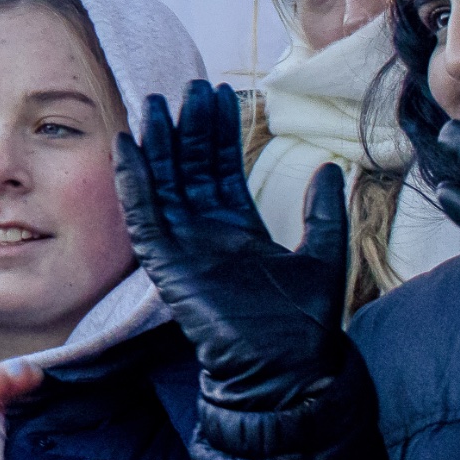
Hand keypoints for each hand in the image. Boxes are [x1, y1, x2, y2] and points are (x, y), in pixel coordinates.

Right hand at [114, 82, 349, 410]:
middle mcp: (206, 233)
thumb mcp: (325, 257)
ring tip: (158, 102)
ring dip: (158, 143)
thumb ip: (324, 213)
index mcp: (239, 230)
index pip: (222, 170)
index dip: (220, 133)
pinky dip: (134, 179)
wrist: (286, 371)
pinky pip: (143, 213)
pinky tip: (130, 145)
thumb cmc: (305, 327)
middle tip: (192, 87)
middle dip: (189, 128)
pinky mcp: (164, 261)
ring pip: (163, 183)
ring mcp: (183, 246)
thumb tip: (329, 167)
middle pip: (190, 168)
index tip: (222, 96)